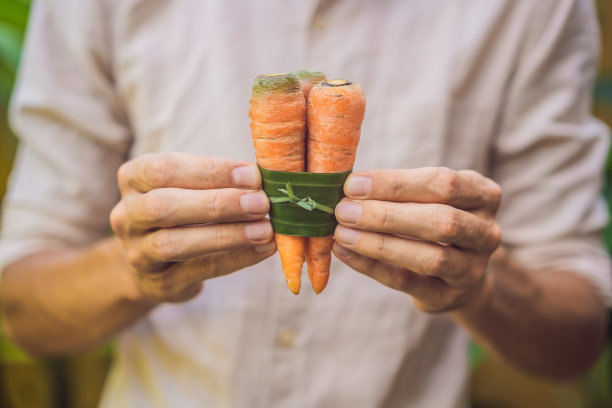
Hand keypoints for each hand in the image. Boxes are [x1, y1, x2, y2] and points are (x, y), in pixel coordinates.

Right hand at [110, 153, 275, 302]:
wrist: (156, 261)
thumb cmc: (183, 209)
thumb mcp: (190, 185)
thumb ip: (218, 180)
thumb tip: (264, 179)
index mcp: (134, 178)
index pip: (165, 169)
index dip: (210, 171)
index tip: (252, 175)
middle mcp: (127, 215)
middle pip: (164, 206)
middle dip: (218, 204)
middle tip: (261, 203)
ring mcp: (138, 253)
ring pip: (174, 243)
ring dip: (226, 235)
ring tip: (264, 230)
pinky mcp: (160, 283)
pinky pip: (199, 270)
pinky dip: (235, 258)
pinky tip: (263, 249)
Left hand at [332, 167, 501, 312]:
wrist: (460, 272)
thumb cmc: (433, 219)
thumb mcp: (429, 197)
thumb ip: (397, 190)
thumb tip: (348, 186)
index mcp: (482, 194)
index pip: (442, 183)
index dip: (395, 184)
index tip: (353, 184)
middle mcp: (486, 231)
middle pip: (442, 221)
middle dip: (387, 215)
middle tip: (344, 211)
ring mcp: (473, 268)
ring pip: (430, 257)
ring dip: (380, 244)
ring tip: (342, 233)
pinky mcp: (450, 297)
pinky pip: (408, 282)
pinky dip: (373, 267)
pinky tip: (346, 253)